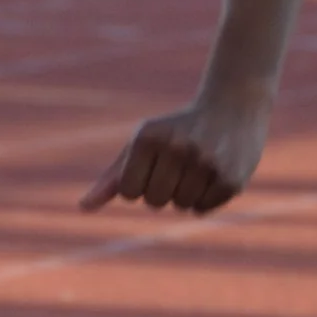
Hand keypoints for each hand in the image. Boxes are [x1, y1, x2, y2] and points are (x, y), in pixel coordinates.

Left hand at [80, 92, 270, 216]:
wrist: (233, 107)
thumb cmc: (177, 129)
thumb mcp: (142, 144)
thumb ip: (112, 178)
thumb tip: (83, 208)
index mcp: (148, 138)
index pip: (129, 192)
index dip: (141, 183)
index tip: (156, 162)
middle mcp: (177, 148)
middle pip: (154, 201)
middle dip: (164, 189)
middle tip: (181, 162)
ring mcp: (206, 163)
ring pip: (180, 206)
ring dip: (187, 194)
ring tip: (199, 165)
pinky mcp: (231, 178)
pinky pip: (203, 209)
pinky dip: (206, 198)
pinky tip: (215, 172)